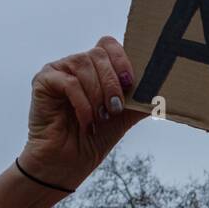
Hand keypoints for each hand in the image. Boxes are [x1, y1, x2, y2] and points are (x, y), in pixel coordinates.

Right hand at [21, 36, 147, 189]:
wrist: (68, 162)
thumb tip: (165, 89)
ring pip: (83, 66)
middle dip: (112, 82)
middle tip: (115, 108)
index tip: (129, 82)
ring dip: (98, 94)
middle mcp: (75, 65)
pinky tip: (88, 121)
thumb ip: (140, 99)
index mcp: (94, 68)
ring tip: (102, 117)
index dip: (121, 59)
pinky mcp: (43, 81)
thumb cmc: (93, 139)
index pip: (108, 44)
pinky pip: (68, 82)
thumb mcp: (124, 116)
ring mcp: (58, 71)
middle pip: (97, 54)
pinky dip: (83, 103)